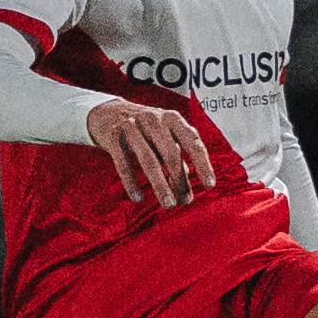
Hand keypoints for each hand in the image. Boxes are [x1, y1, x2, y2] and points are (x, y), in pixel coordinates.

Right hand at [84, 96, 220, 204]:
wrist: (107, 112)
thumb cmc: (144, 130)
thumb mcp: (164, 138)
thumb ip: (178, 160)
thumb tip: (187, 192)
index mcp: (172, 119)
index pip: (192, 141)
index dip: (203, 164)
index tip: (209, 185)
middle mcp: (154, 119)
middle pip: (171, 154)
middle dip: (179, 181)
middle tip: (184, 202)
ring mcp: (133, 126)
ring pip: (149, 160)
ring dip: (160, 185)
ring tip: (168, 204)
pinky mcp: (114, 136)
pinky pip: (123, 163)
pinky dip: (131, 182)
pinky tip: (138, 198)